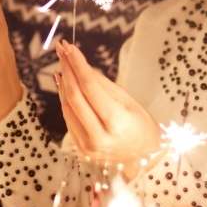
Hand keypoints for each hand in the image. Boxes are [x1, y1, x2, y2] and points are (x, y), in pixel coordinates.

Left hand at [54, 38, 158, 168]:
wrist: (144, 158)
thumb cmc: (141, 126)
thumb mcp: (129, 102)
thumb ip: (102, 85)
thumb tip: (80, 66)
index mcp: (116, 123)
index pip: (90, 87)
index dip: (77, 65)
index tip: (70, 48)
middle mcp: (99, 137)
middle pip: (75, 97)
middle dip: (67, 70)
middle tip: (61, 50)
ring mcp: (87, 146)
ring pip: (67, 107)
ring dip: (63, 83)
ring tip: (63, 63)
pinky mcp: (80, 148)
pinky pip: (69, 118)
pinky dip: (65, 98)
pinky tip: (64, 84)